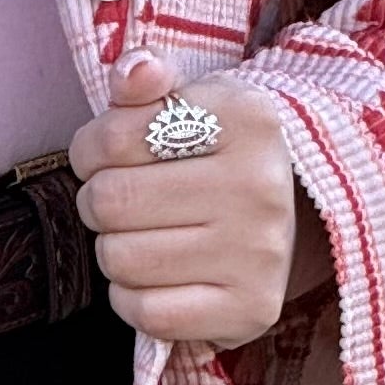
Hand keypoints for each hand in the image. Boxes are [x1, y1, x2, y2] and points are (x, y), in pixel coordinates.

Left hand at [69, 56, 333, 350]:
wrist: (294, 216)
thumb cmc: (219, 153)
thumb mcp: (191, 101)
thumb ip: (146, 81)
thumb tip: (134, 71)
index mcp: (246, 119)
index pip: (113, 137)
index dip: (90, 150)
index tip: (107, 156)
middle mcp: (260, 186)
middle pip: (111, 202)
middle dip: (97, 202)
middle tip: (118, 201)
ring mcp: (259, 254)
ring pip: (121, 260)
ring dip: (113, 250)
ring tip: (141, 236)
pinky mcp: (251, 310)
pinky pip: (147, 313)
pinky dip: (133, 298)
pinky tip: (156, 276)